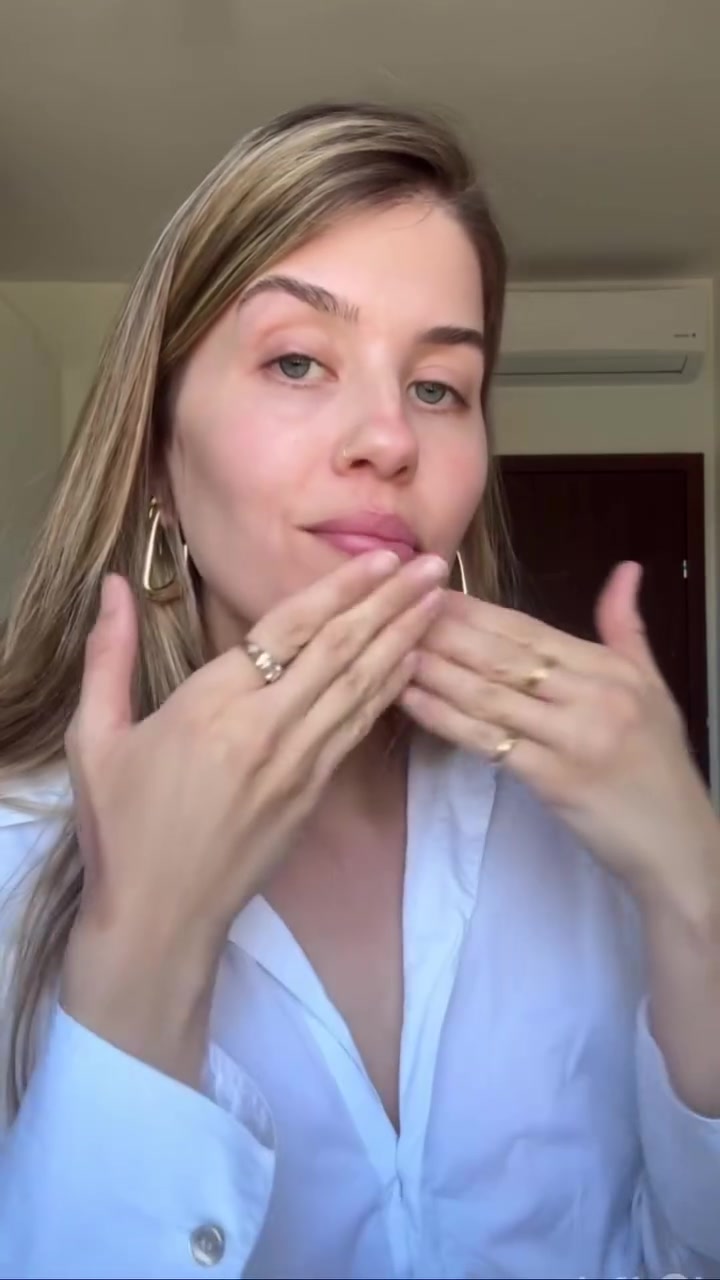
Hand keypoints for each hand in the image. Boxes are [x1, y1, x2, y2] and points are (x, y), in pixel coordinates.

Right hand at [62, 551, 446, 1079]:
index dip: (339, 589)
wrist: (160, 916)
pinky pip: (358, 729)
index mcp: (211, 704)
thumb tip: (112, 584)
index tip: (380, 557)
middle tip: (434, 565)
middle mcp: (266, 727)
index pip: (288, 630)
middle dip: (391, 603)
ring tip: (440, 602)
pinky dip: (389, 691)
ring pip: (360, 688)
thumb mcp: (97, 738)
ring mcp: (297, 763)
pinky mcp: (313, 792)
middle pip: (340, 651)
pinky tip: (413, 665)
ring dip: (403, 639)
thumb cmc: (122, 826)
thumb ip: (108, 656)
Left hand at [400, 561, 717, 898]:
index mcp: (609, 668)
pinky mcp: (552, 779)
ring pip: (489, 694)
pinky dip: (444, 718)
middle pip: (502, 655)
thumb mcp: (652, 686)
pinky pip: (487, 741)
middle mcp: (591, 695)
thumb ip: (626, 628)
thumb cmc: (659, 764)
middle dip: (445, 631)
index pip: (529, 629)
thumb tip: (626, 568)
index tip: (430, 590)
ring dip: (436, 670)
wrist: (677, 843)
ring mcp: (571, 737)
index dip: (476, 610)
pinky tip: (411, 700)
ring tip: (392, 648)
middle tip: (395, 611)